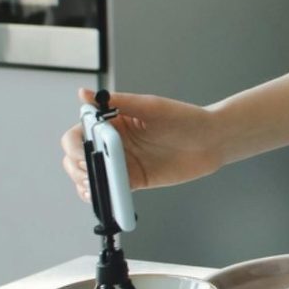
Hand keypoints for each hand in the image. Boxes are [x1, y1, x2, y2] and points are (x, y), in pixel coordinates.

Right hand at [60, 88, 225, 203]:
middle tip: (93, 171)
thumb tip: (83, 93)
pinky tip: (103, 195)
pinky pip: (109, 190)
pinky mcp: (134, 181)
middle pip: (77, 158)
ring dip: (85, 182)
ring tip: (96, 184)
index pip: (79, 133)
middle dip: (78, 166)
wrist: (212, 140)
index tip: (85, 153)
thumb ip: (117, 102)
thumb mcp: (150, 107)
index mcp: (113, 122)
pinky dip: (100, 195)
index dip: (75, 145)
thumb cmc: (185, 118)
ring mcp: (123, 163)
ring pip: (88, 176)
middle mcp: (114, 143)